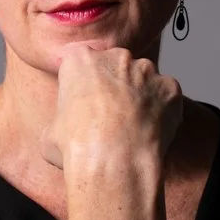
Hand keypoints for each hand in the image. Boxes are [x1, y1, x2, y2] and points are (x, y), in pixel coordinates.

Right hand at [39, 42, 183, 171]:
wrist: (113, 162)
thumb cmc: (77, 148)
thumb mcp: (49, 134)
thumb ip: (61, 120)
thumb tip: (62, 131)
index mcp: (80, 60)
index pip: (83, 64)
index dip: (85, 86)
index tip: (86, 105)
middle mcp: (115, 57)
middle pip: (116, 67)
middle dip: (115, 87)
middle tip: (111, 118)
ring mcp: (146, 70)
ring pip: (144, 80)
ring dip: (140, 98)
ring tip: (132, 128)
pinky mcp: (169, 87)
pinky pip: (167, 96)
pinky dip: (163, 111)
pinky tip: (152, 132)